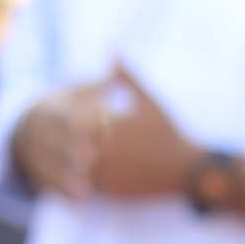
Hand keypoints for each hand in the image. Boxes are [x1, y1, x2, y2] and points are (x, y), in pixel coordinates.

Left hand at [63, 65, 201, 202]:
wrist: (185, 170)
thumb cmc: (168, 133)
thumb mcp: (149, 101)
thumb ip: (127, 78)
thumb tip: (113, 52)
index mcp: (109, 123)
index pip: (73, 117)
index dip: (68, 115)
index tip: (66, 114)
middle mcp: (102, 149)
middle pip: (68, 142)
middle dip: (63, 138)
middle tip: (60, 135)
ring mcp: (104, 171)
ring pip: (71, 164)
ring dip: (68, 159)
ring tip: (72, 152)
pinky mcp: (108, 191)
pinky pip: (81, 183)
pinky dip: (77, 175)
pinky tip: (85, 168)